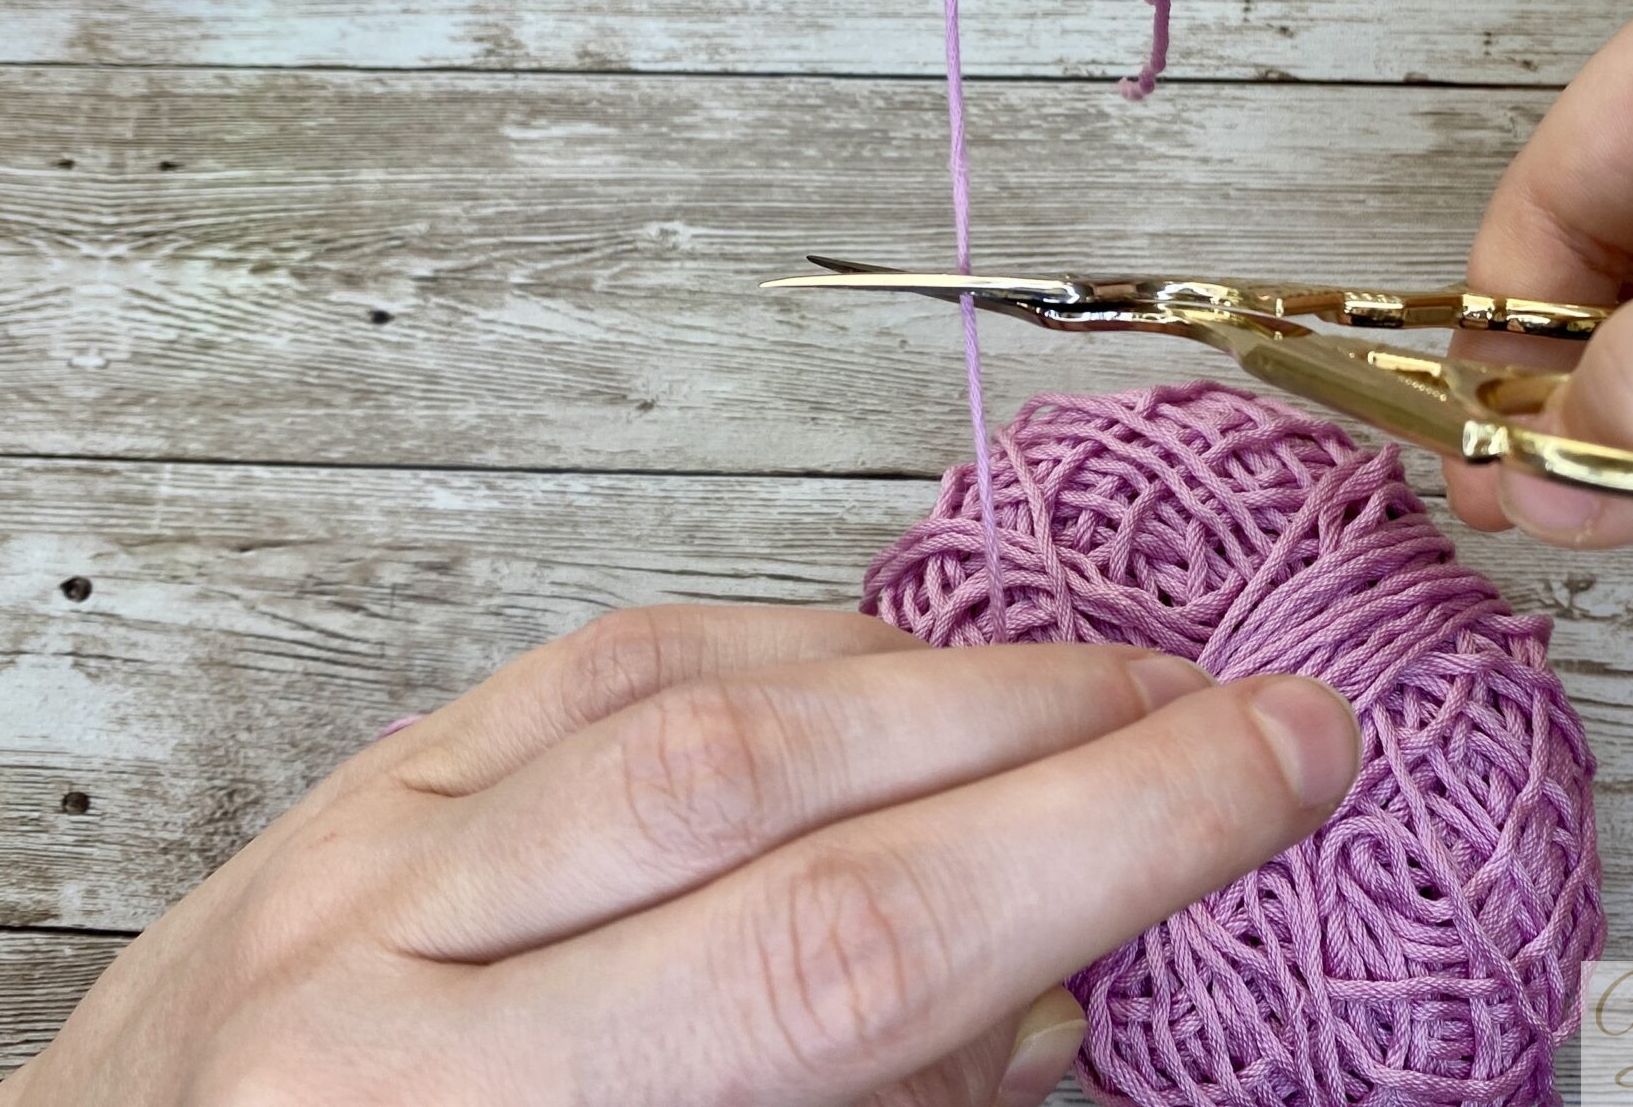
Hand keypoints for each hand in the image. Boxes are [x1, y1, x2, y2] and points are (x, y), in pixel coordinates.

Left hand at [0, 604, 1361, 1106]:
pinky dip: (777, 646)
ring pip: (687, 695)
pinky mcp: (357, 787)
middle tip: (1243, 705)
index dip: (1097, 840)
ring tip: (1109, 686)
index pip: (844, 954)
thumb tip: (1053, 986)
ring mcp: (354, 856)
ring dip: (933, 677)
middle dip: (1054, 729)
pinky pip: (594, 662)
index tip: (1277, 758)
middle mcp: (390, 977)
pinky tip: (892, 663)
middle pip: (771, 789)